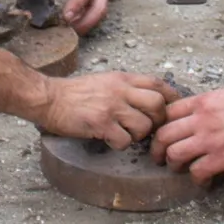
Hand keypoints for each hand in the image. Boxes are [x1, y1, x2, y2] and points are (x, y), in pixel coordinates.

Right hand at [37, 73, 177, 147]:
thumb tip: (148, 100)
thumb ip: (126, 87)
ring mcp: (111, 107)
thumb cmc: (75, 92)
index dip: (171, 97)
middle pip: (157, 105)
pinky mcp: (101, 123)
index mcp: (123, 78)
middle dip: (158, 120)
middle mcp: (120, 90)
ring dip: (138, 136)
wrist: (49, 98)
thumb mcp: (105, 80)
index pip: (158, 83)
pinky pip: (124, 141)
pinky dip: (120, 144)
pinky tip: (108, 140)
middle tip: (147, 128)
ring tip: (124, 134)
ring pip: (144, 126)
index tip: (173, 109)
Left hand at [50, 0, 108, 33]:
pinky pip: (99, 10)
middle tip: (68, 30)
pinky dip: (89, 20)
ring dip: (88, 24)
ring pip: (101, 12)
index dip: (77, 4)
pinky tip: (76, 25)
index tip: (66, 17)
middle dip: (86, 22)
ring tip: (70, 31)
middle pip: (100, 7)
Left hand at [152, 82, 223, 180]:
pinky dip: (198, 179)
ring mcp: (212, 137)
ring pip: (174, 154)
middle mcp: (202, 118)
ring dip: (174, 166)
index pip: (167, 113)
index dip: (161, 127)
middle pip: (163, 135)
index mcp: (204, 101)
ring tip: (182, 171)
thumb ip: (213, 106)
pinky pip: (198, 172)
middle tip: (161, 159)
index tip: (163, 137)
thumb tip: (206, 118)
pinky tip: (205, 181)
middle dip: (158, 150)